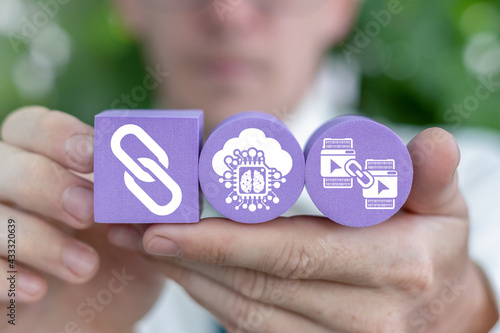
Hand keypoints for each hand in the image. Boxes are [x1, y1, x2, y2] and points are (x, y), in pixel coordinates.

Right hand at [0, 107, 164, 332]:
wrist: (98, 321)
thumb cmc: (118, 266)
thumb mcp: (142, 235)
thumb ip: (148, 207)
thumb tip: (167, 182)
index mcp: (47, 164)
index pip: (32, 127)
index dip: (58, 135)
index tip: (95, 155)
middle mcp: (10, 188)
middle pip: (1, 161)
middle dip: (46, 182)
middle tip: (88, 210)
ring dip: (35, 237)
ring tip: (85, 267)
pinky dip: (2, 275)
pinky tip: (37, 290)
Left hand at [112, 128, 497, 331]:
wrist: (439, 311)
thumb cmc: (431, 246)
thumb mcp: (442, 204)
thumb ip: (430, 174)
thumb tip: (432, 144)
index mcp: (393, 267)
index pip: (294, 254)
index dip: (226, 242)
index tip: (168, 226)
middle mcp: (363, 316)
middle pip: (257, 286)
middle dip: (190, 259)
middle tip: (137, 230)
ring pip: (245, 314)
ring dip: (189, 280)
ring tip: (146, 247)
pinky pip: (250, 329)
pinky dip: (210, 299)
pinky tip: (183, 273)